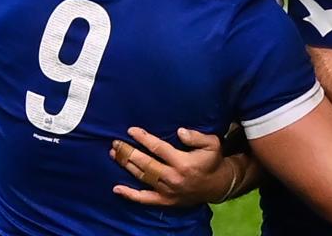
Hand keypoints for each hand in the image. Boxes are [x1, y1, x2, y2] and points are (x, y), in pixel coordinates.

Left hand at [109, 127, 235, 205]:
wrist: (217, 186)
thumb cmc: (212, 161)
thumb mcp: (212, 144)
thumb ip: (196, 136)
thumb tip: (180, 131)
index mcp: (183, 163)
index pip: (158, 149)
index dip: (143, 139)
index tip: (130, 130)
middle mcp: (173, 177)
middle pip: (145, 163)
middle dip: (128, 152)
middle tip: (115, 142)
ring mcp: (168, 191)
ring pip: (142, 177)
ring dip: (126, 165)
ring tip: (114, 154)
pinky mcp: (165, 201)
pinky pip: (144, 199)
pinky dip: (130, 195)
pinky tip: (116, 188)